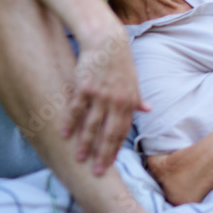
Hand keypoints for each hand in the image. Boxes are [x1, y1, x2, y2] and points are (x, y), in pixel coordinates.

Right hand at [63, 30, 149, 173]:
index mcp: (129, 102)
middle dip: (103, 154)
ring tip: (79, 158)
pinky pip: (76, 109)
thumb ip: (138, 98)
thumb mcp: (133, 80)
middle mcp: (116, 101)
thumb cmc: (120, 61)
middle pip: (108, 133)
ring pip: (91, 125)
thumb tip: (148, 109)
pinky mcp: (84, 87)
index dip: (116, 148)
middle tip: (97, 172)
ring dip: (85, 143)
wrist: (106, 41)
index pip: (122, 131)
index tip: (110, 164)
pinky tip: (64, 134)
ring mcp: (100, 95)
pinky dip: (69, 122)